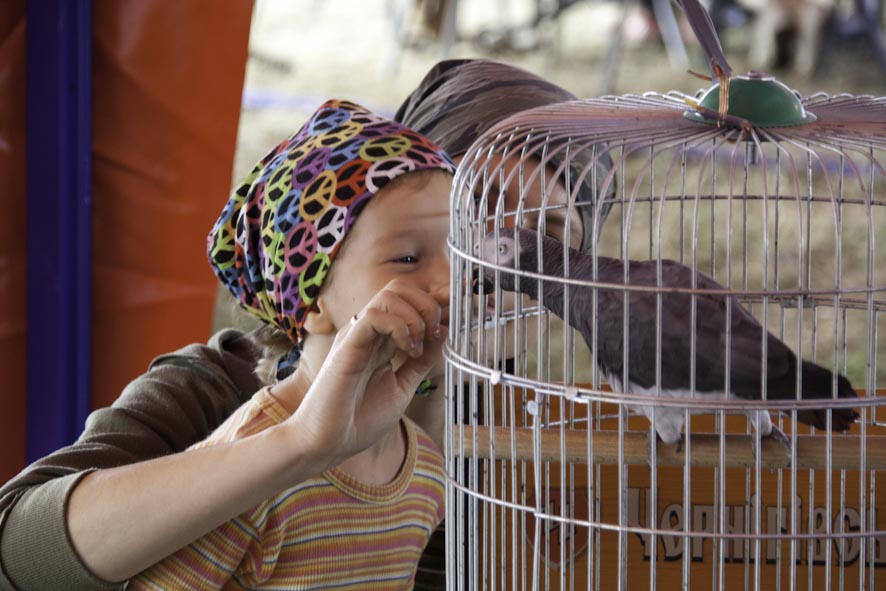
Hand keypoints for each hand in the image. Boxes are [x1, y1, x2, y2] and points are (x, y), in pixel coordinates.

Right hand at [279, 279, 444, 470]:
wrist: (328, 443)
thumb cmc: (359, 420)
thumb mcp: (402, 387)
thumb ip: (421, 362)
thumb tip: (443, 336)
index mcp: (379, 339)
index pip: (408, 301)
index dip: (433, 307)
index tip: (447, 330)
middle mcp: (367, 331)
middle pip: (400, 289)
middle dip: (427, 305)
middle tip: (433, 336)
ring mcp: (357, 335)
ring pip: (390, 294)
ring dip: (415, 316)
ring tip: (416, 347)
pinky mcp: (347, 344)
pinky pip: (374, 315)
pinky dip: (399, 327)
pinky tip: (406, 351)